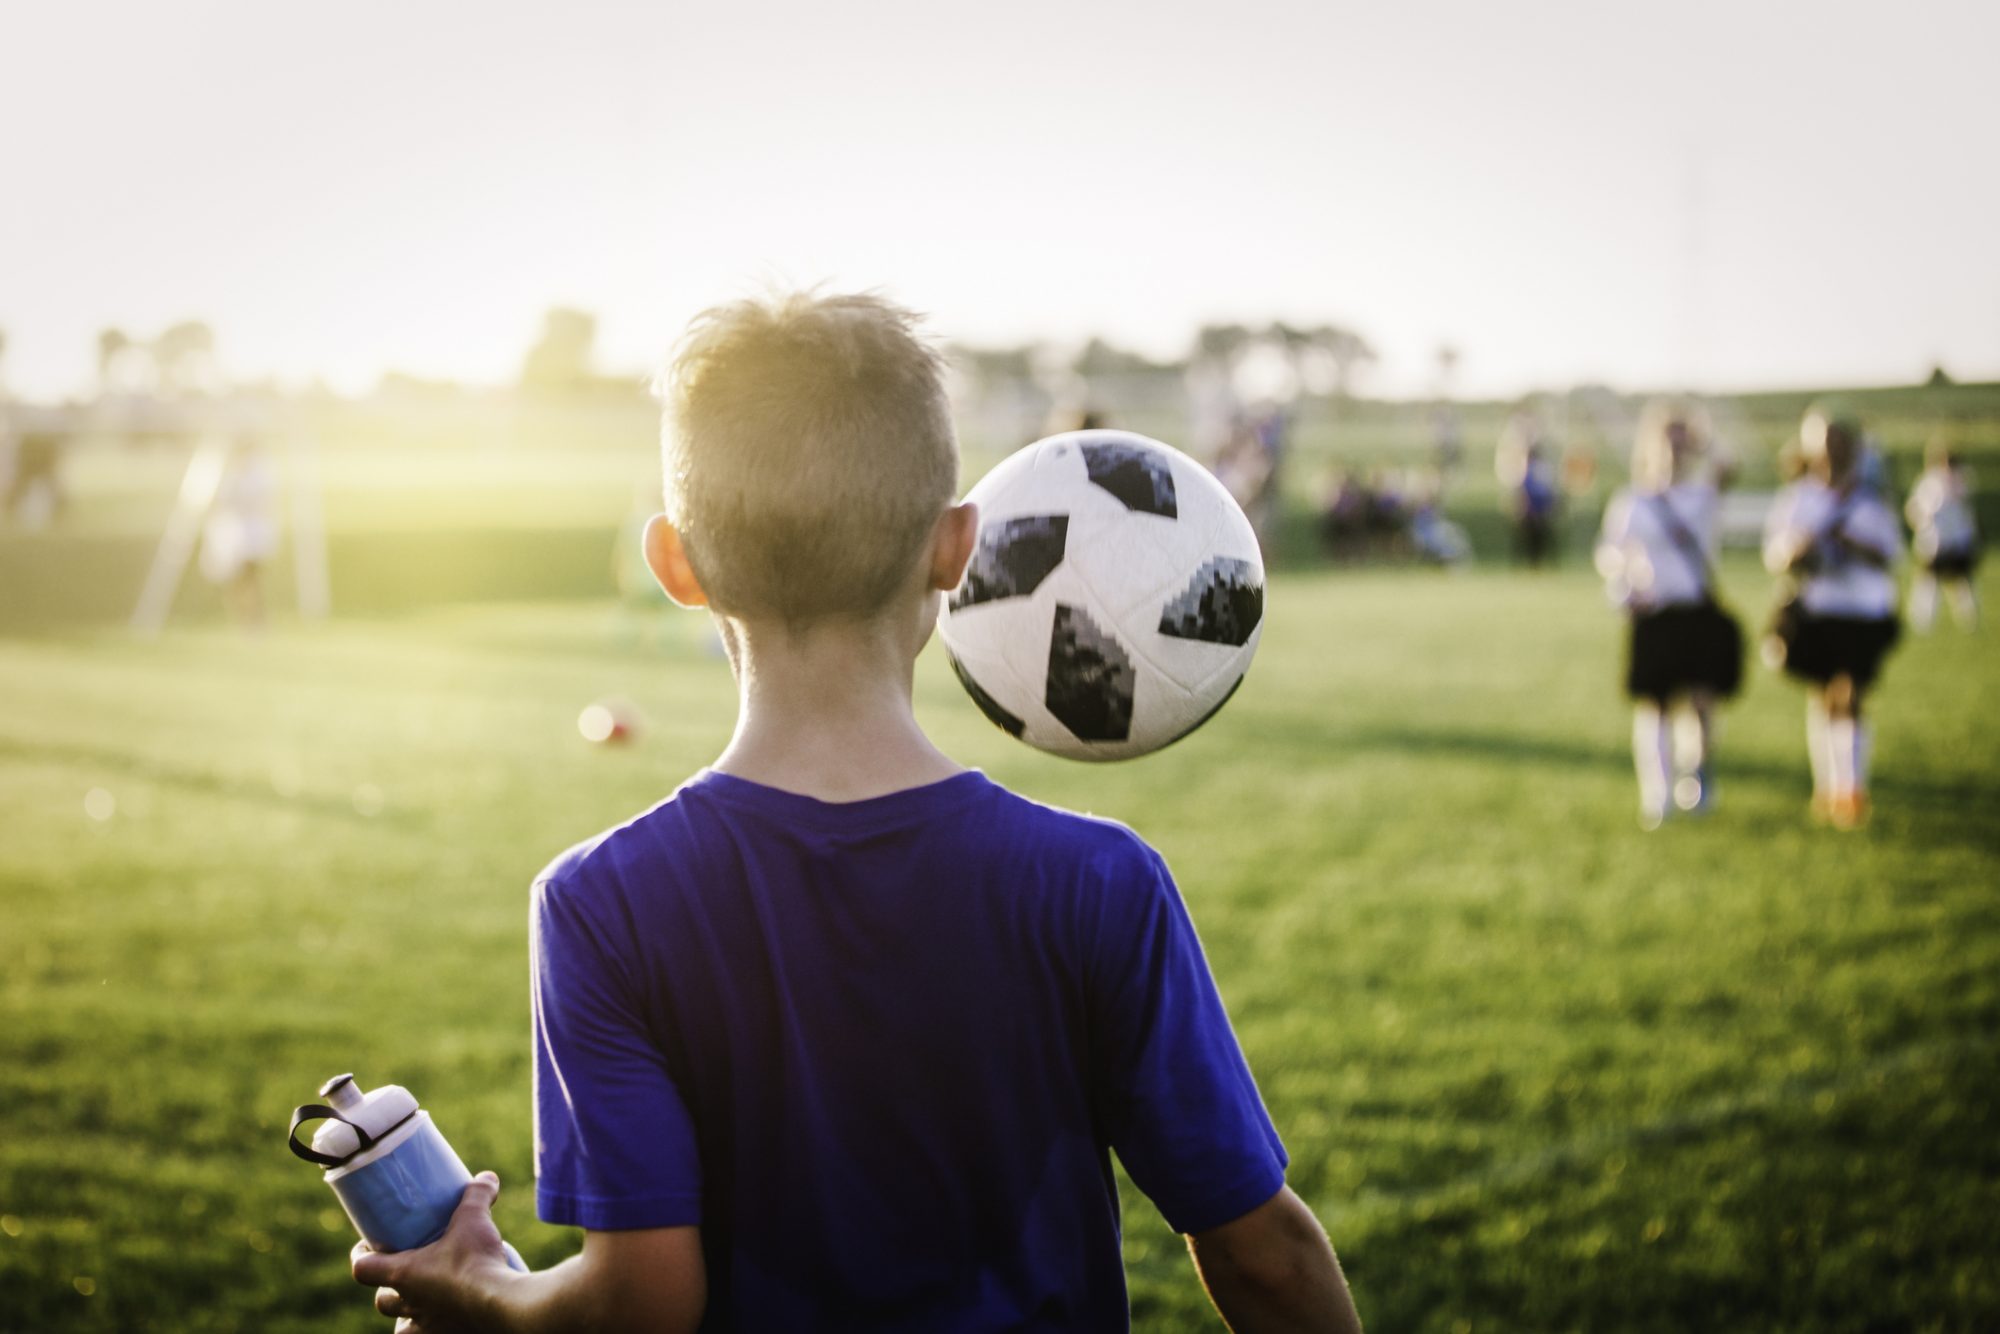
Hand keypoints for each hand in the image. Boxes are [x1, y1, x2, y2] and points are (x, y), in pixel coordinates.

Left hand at [353, 1171, 518, 1331]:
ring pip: (401, 1325)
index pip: (362, 1269)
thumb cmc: (477, 1261)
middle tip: (406, 1271)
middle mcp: (408, 1303)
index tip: (368, 1246)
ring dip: (406, 1313)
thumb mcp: (475, 1219)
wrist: (500, 1303)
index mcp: (402, 1273)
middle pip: (382, 1300)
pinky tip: (441, 1322)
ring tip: (422, 1301)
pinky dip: (429, 1331)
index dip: (360, 1256)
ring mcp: (425, 1324)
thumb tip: (487, 1177)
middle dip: (388, 1288)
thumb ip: (477, 1195)